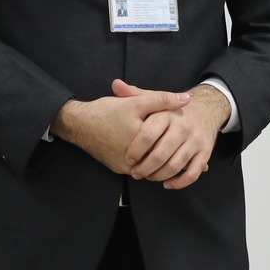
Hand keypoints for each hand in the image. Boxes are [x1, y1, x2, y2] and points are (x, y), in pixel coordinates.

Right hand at [53, 82, 190, 175]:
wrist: (78, 124)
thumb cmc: (106, 111)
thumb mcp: (136, 102)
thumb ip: (162, 100)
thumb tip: (186, 99)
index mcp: (142, 142)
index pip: (169, 147)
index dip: (182, 145)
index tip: (192, 144)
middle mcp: (133, 160)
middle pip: (161, 162)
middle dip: (174, 158)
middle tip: (188, 155)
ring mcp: (125, 167)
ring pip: (150, 169)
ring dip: (161, 164)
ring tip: (173, 154)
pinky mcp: (118, 169)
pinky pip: (138, 169)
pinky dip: (147, 164)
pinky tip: (152, 154)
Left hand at [118, 80, 228, 190]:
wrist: (206, 108)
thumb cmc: (172, 110)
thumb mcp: (154, 99)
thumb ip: (134, 94)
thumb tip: (115, 85)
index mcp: (167, 114)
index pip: (148, 135)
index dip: (136, 150)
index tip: (128, 158)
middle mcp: (183, 127)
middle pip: (160, 154)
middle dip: (145, 168)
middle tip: (136, 172)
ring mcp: (195, 140)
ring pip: (175, 166)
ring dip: (158, 176)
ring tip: (148, 177)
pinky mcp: (205, 152)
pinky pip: (192, 173)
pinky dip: (179, 182)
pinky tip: (167, 183)